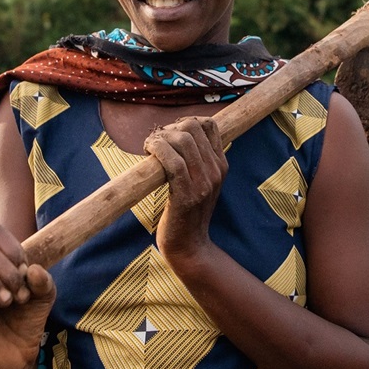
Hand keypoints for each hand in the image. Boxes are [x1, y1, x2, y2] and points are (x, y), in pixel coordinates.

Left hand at [145, 116, 225, 262]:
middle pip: (193, 127)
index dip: (184, 121)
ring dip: (159, 138)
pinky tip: (148, 153)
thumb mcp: (199, 183)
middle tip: (154, 142)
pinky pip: (173, 161)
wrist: (189, 246)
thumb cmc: (186, 213)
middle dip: (168, 128)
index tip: (168, 134)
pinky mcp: (187, 195)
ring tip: (149, 148)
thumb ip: (195, 161)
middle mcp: (215, 171)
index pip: (209, 124)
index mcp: (220, 165)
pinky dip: (157, 150)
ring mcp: (203, 183)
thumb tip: (177, 133)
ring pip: (182, 140)